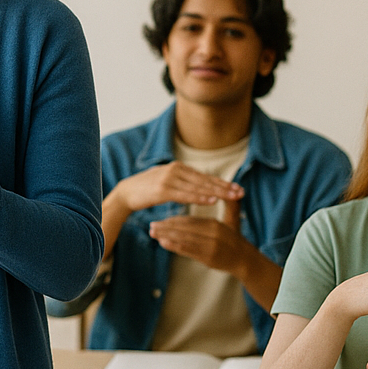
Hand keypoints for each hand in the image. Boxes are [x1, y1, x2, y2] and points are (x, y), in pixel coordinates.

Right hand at [111, 161, 242, 214]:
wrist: (126, 193)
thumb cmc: (147, 190)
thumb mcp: (167, 182)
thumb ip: (182, 182)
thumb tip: (198, 186)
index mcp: (179, 167)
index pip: (205, 176)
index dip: (222, 182)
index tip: (237, 188)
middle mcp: (176, 170)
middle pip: (205, 180)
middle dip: (225, 187)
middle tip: (241, 192)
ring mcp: (170, 178)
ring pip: (199, 187)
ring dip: (217, 192)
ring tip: (232, 197)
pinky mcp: (163, 189)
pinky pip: (186, 195)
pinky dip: (200, 198)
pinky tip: (212, 201)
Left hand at [148, 196, 249, 274]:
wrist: (245, 260)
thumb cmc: (235, 239)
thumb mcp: (233, 219)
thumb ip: (231, 205)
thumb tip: (233, 190)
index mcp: (215, 224)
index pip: (191, 220)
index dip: (175, 219)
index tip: (161, 219)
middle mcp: (212, 234)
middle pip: (185, 228)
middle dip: (167, 226)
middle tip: (151, 225)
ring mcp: (209, 246)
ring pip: (184, 238)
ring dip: (166, 235)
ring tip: (152, 233)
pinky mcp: (208, 257)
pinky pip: (188, 250)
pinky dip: (174, 246)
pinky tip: (163, 243)